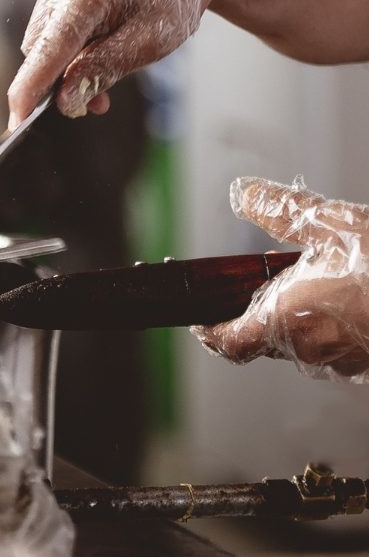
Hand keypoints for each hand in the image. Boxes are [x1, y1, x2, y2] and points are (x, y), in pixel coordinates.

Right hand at [7, 0, 205, 124]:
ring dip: (65, 59)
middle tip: (97, 102)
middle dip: (60, 77)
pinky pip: (50, 14)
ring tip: (106, 64)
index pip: (51, 45)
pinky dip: (68, 36)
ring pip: (43, 32)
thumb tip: (65, 100)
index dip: (32, 85)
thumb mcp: (152, 40)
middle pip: (41, 43)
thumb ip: (104, 69)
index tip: (17, 117)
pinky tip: (98, 37)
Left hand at [194, 178, 368, 380]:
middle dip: (262, 313)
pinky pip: (344, 349)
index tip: (202, 320)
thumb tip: (244, 194)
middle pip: (266, 341)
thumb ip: (279, 210)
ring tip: (321, 283)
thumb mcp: (330, 223)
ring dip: (304, 320)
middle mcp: (311, 350)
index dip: (211, 332)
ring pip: (307, 345)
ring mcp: (348, 362)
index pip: (230, 343)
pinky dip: (338, 326)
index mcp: (285, 320)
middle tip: (267, 283)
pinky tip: (355, 297)